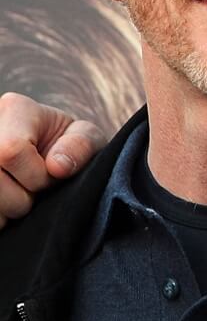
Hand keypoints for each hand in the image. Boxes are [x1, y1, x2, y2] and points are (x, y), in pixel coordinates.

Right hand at [0, 92, 107, 228]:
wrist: (49, 155)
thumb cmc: (68, 146)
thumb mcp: (86, 140)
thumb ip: (81, 146)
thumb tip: (58, 166)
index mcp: (15, 109)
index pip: (11, 151)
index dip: (36, 176)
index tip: (52, 176)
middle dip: (19, 199)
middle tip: (34, 192)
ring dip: (4, 211)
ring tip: (18, 198)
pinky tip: (5, 205)